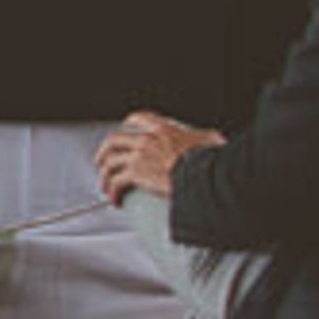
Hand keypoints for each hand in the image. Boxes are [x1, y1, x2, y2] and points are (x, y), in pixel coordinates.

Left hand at [95, 112, 220, 203]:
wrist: (202, 173)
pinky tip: (115, 200)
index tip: (124, 130)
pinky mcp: (135, 173)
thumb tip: (215, 140)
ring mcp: (139, 155)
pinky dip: (112, 192)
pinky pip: (115, 183)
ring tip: (105, 186)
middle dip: (104, 152)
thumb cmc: (208, 160)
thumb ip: (208, 138)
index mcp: (163, 130)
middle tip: (102, 161)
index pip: (139, 118)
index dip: (128, 124)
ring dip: (104, 176)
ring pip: (109, 163)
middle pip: (114, 140)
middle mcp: (147, 139)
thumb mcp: (211, 141)